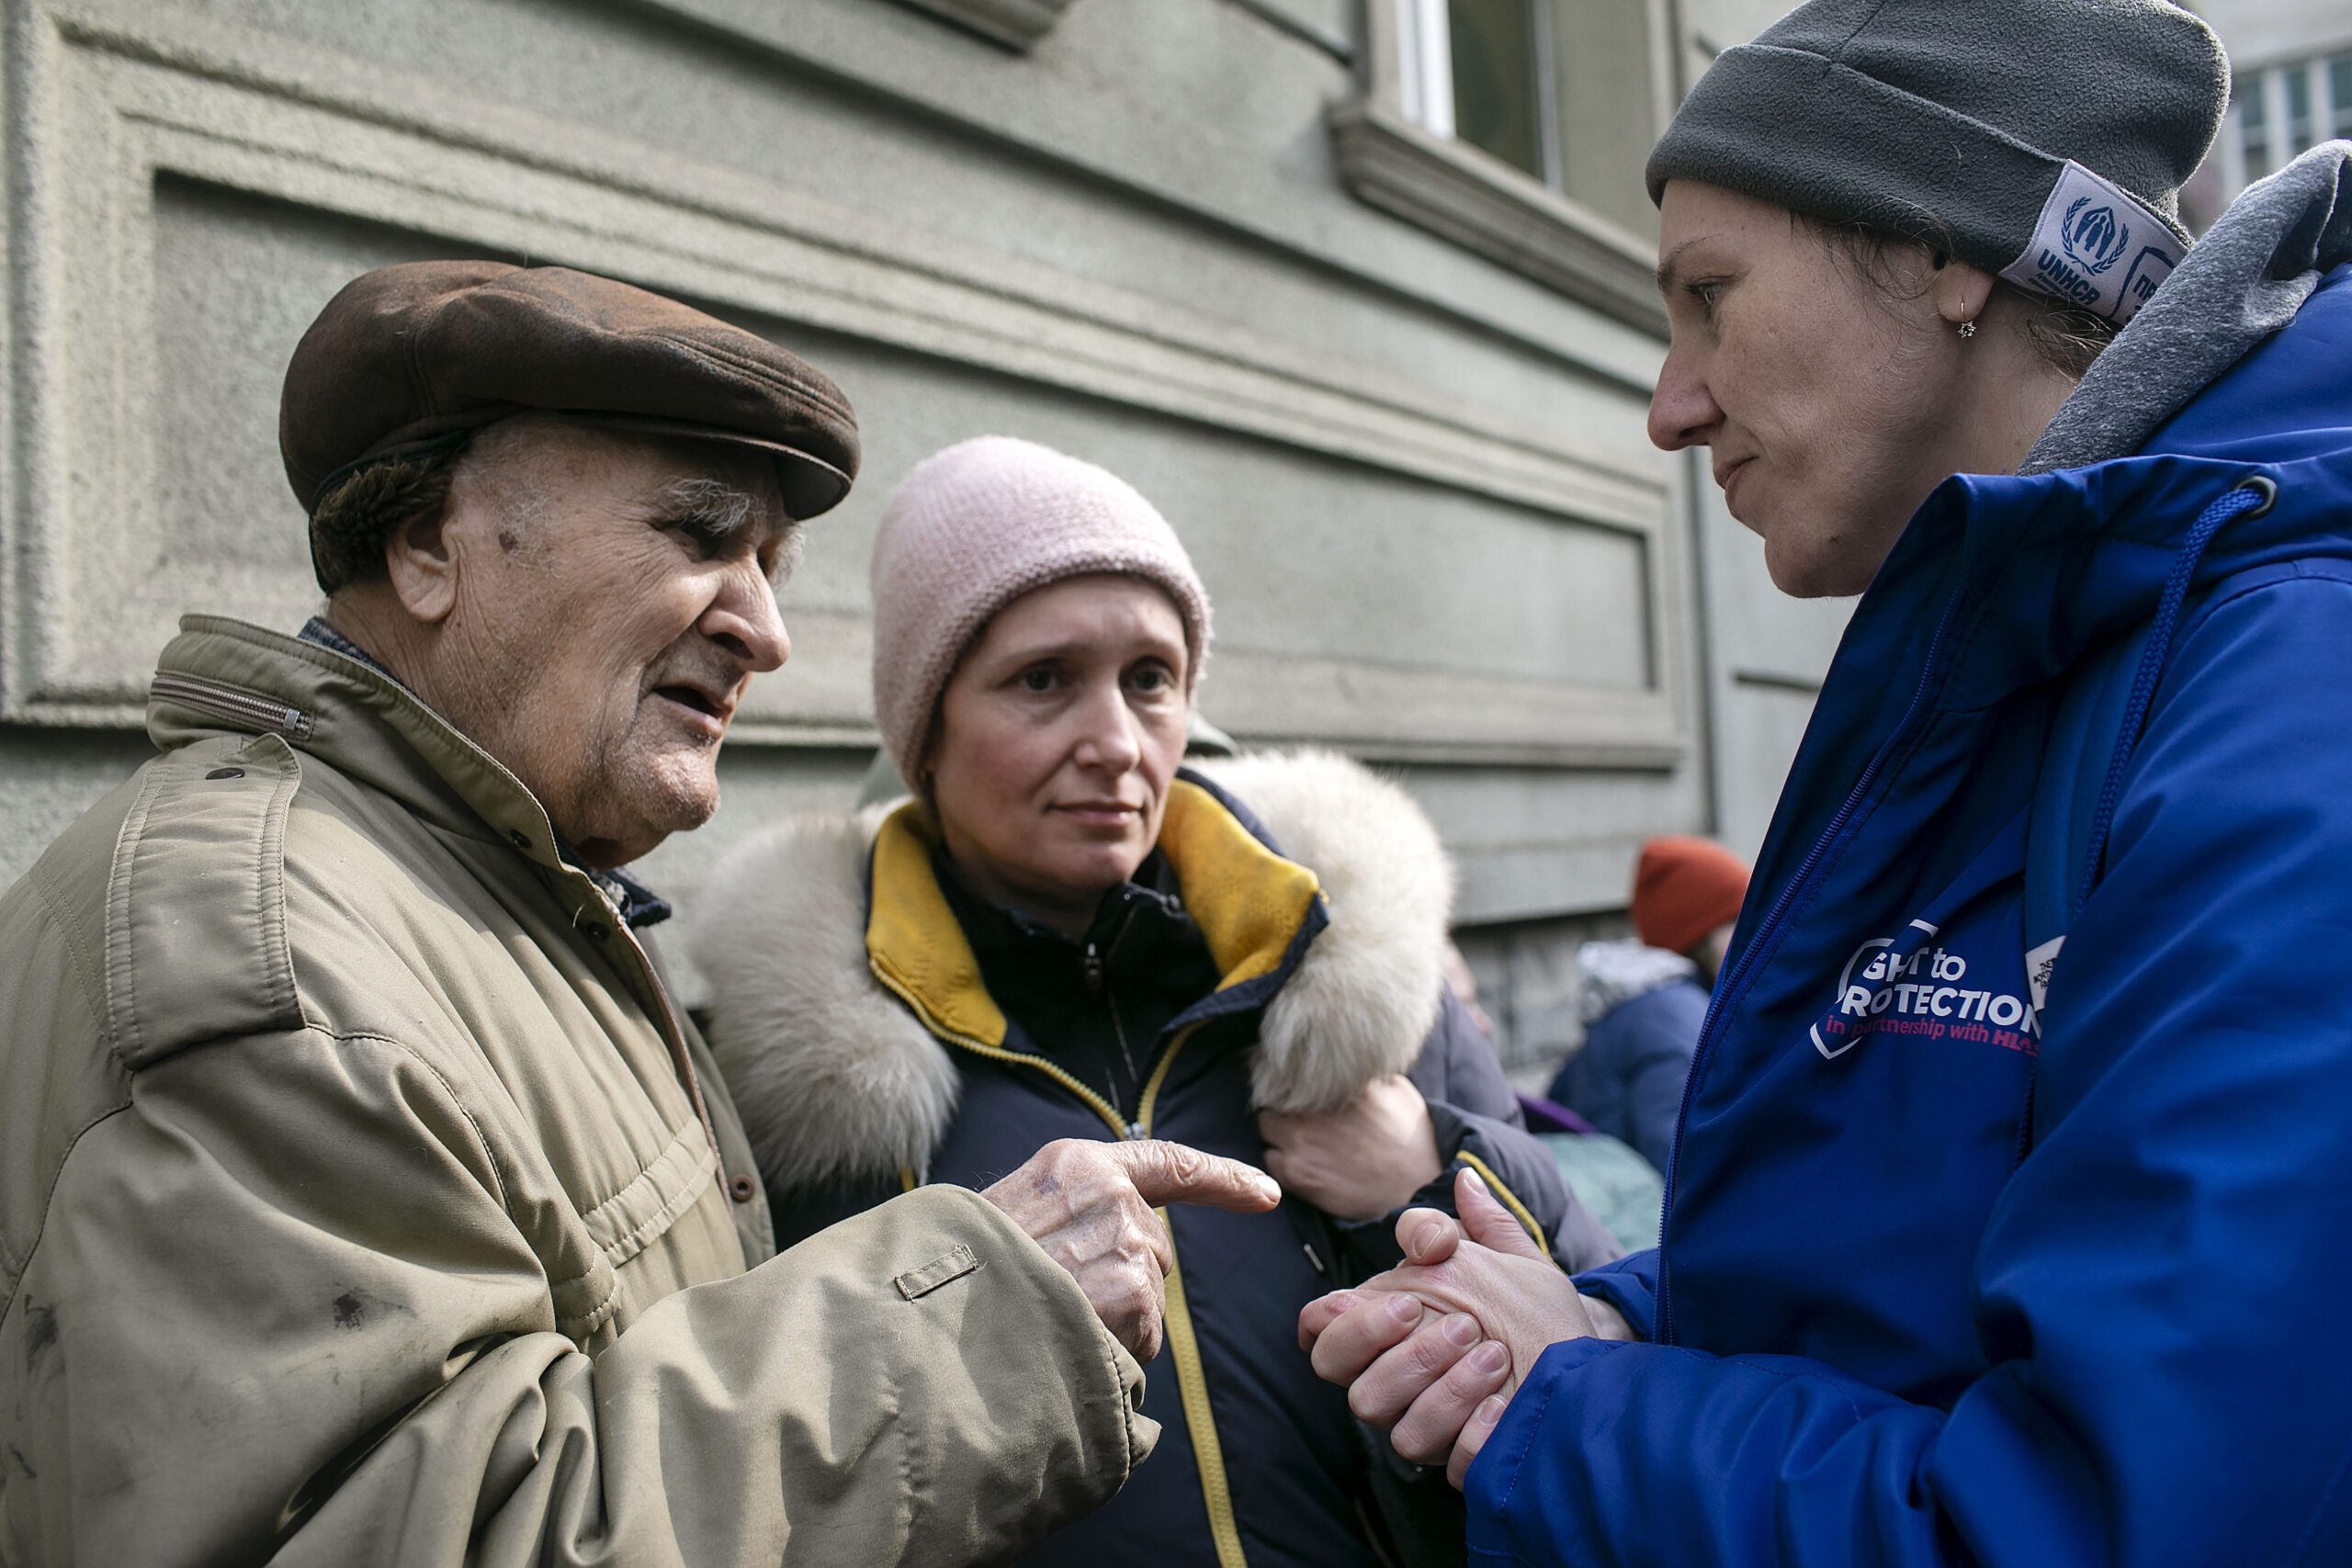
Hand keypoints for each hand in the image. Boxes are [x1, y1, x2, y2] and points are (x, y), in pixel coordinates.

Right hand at [983, 1138, 1280, 1360]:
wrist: (933, 1319)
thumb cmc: (962, 1275)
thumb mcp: (1012, 1217)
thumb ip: (1069, 1215)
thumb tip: (1127, 1253)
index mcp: (1077, 1164)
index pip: (1168, 1163)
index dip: (1223, 1180)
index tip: (1267, 1194)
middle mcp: (1110, 1192)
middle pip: (1153, 1249)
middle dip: (1125, 1280)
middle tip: (1055, 1297)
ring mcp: (1125, 1241)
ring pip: (1146, 1297)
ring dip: (1113, 1320)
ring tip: (1048, 1319)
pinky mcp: (1134, 1292)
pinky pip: (1143, 1339)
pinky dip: (1116, 1353)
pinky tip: (1065, 1342)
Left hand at [1258, 1075, 1443, 1220]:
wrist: (1415, 1189)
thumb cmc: (1411, 1138)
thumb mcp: (1397, 1090)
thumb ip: (1366, 1072)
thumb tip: (1348, 1062)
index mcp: (1336, 1082)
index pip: (1293, 1068)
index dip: (1294, 1076)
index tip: (1298, 1082)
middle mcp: (1311, 1109)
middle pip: (1273, 1094)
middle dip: (1283, 1101)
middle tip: (1298, 1112)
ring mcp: (1299, 1140)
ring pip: (1266, 1125)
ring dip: (1278, 1129)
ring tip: (1299, 1138)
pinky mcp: (1295, 1172)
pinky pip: (1270, 1158)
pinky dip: (1281, 1159)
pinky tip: (1303, 1161)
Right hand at [1297, 1167, 1593, 1483]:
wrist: (1586, 1372)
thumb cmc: (1540, 1315)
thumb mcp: (1513, 1262)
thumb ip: (1478, 1226)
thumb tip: (1464, 1181)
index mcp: (1388, 1324)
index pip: (1320, 1327)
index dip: (1341, 1318)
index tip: (1404, 1302)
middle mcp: (1392, 1373)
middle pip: (1335, 1370)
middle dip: (1385, 1341)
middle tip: (1450, 1322)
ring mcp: (1417, 1419)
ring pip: (1378, 1413)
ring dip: (1440, 1380)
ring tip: (1496, 1355)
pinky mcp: (1449, 1459)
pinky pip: (1432, 1455)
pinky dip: (1468, 1427)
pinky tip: (1500, 1405)